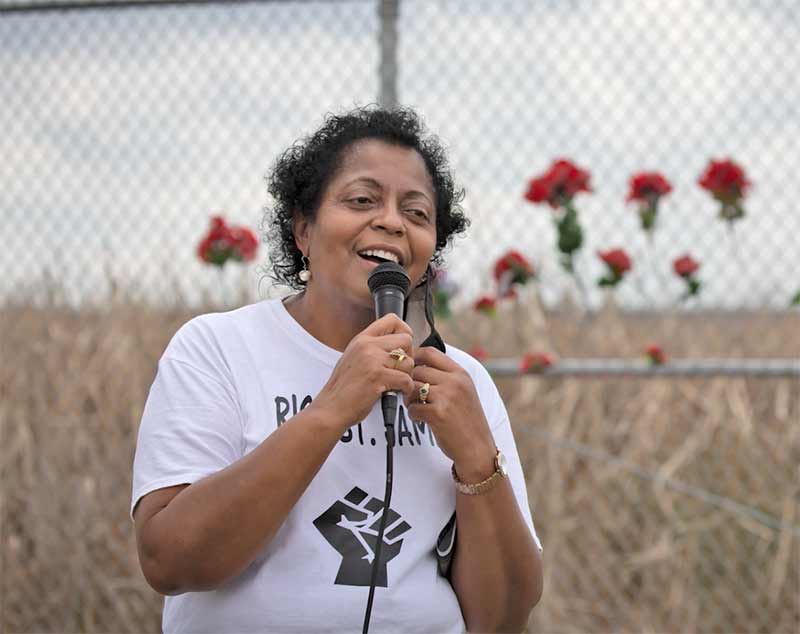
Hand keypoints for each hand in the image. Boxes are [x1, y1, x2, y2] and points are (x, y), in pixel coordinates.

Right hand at [313, 314, 415, 430]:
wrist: (331, 408)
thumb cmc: (343, 389)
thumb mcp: (353, 358)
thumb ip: (372, 349)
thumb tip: (395, 346)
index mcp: (362, 339)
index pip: (392, 320)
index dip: (404, 331)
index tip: (404, 346)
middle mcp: (367, 346)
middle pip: (406, 339)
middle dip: (408, 356)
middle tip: (400, 369)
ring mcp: (372, 361)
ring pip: (408, 361)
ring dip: (407, 375)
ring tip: (396, 383)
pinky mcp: (377, 377)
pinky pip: (406, 379)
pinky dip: (406, 389)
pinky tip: (397, 392)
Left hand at [405, 347, 495, 480]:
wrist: (478, 449)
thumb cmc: (467, 421)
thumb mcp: (464, 391)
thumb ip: (446, 377)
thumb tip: (417, 366)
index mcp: (460, 373)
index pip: (430, 352)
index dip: (415, 358)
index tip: (410, 370)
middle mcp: (455, 382)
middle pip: (417, 370)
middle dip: (410, 383)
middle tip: (413, 396)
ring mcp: (447, 397)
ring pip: (412, 388)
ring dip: (409, 399)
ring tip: (417, 407)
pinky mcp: (438, 414)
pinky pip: (412, 407)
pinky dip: (413, 414)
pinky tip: (421, 419)